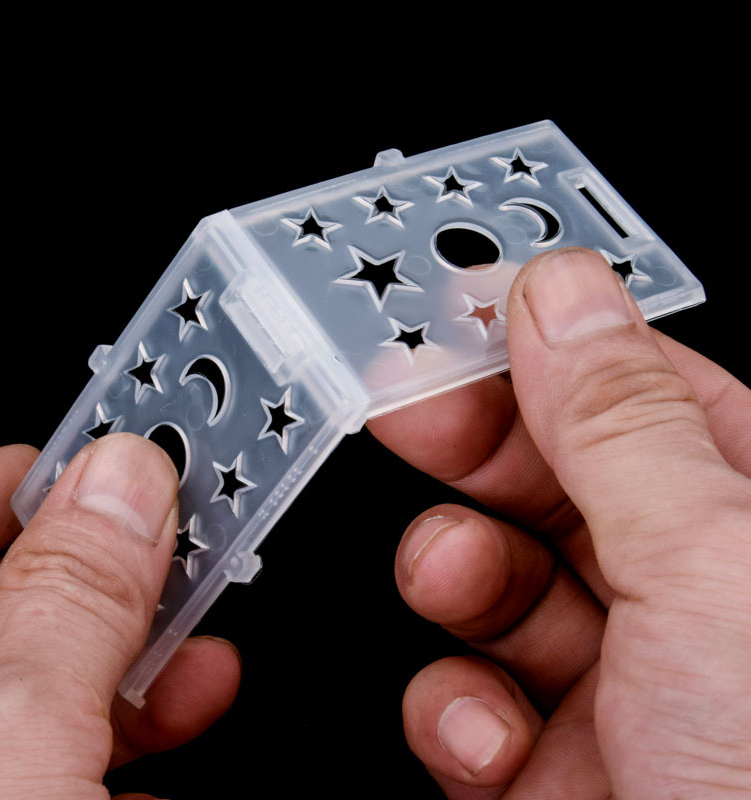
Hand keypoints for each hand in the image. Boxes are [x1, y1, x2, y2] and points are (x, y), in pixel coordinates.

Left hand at [0, 434, 240, 798]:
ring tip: (202, 664)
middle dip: (100, 584)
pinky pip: (56, 771)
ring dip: (136, 673)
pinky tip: (169, 755)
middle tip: (173, 554)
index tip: (92, 471)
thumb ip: (74, 596)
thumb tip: (126, 479)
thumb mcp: (15, 732)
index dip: (9, 487)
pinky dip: (126, 756)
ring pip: (38, 698)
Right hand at [369, 248, 750, 797]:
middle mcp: (692, 600)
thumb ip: (622, 422)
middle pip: (557, 477)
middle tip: (407, 411)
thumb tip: (560, 291)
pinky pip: (475, 700)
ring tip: (452, 578)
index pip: (643, 392)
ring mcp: (620, 685)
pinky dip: (458, 712)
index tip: (462, 316)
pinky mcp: (554, 766)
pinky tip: (490, 737)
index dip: (549, 346)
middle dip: (477, 446)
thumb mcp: (708, 568)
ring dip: (456, 575)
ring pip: (500, 583)